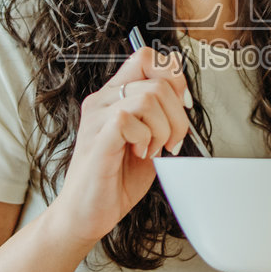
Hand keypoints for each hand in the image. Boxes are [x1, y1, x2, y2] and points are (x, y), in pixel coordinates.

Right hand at [54, 45, 191, 245]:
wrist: (86, 214)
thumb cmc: (115, 179)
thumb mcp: (148, 140)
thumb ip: (161, 115)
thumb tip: (183, 96)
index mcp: (115, 96)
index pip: (146, 57)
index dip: (173, 77)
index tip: (182, 107)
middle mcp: (103, 100)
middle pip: (156, 78)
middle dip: (177, 113)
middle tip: (171, 141)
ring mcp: (97, 117)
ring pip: (148, 97)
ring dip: (162, 127)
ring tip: (152, 149)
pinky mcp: (97, 137)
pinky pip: (129, 118)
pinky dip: (145, 138)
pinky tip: (140, 154)